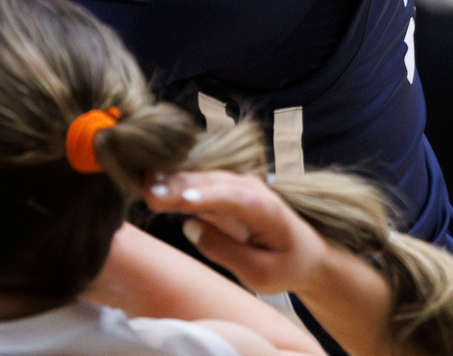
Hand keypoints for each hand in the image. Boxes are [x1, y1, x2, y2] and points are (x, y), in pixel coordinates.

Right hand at [145, 172, 320, 295]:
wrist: (305, 250)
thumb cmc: (286, 264)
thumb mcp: (262, 274)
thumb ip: (227, 252)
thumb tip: (191, 227)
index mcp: (266, 209)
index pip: (234, 199)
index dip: (207, 197)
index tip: (182, 200)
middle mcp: (251, 187)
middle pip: (212, 183)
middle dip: (181, 186)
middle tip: (149, 193)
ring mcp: (237, 183)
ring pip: (202, 178)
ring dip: (174, 181)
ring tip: (146, 186)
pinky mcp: (224, 187)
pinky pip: (199, 182)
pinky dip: (176, 182)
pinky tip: (154, 184)